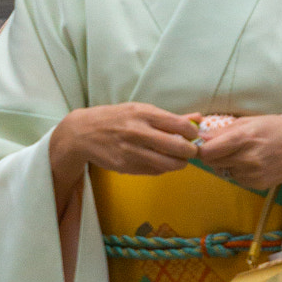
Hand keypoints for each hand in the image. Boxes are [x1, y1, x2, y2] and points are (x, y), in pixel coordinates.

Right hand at [48, 102, 202, 212]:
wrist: (82, 133)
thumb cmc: (115, 119)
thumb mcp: (140, 110)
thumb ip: (170, 117)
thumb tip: (199, 118)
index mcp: (144, 113)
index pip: (180, 125)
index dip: (193, 134)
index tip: (193, 136)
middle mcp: (138, 131)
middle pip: (177, 147)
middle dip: (190, 152)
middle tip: (191, 152)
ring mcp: (131, 151)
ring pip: (167, 164)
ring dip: (179, 164)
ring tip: (178, 161)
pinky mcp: (125, 166)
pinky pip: (153, 171)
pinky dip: (162, 169)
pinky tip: (160, 163)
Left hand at [195, 114, 281, 194]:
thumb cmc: (277, 128)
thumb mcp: (250, 121)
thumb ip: (223, 131)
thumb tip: (200, 137)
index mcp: (243, 138)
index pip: (207, 152)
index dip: (202, 148)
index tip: (203, 145)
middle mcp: (246, 159)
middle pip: (212, 163)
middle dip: (214, 155)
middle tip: (225, 147)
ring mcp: (252, 174)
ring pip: (224, 171)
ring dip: (227, 163)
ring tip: (245, 153)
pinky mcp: (256, 185)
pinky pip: (237, 179)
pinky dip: (239, 171)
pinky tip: (253, 162)